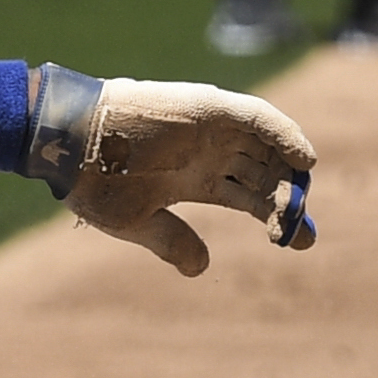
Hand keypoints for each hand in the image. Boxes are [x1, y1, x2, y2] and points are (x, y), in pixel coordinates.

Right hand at [64, 80, 316, 275]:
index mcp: (193, 179)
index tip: (296, 242)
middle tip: (304, 233)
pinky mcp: (210, 108)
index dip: (273, 215)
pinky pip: (259, 118)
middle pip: (264, 174)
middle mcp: (209, 152)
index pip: (248, 196)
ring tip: (303, 200)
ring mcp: (212, 129)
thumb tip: (203, 269)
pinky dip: (285, 135)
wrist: (72, 143)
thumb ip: (172, 241)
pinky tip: (305, 160)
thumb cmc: (96, 182)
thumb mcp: (138, 221)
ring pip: (266, 148)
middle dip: (288, 201)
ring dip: (290, 171)